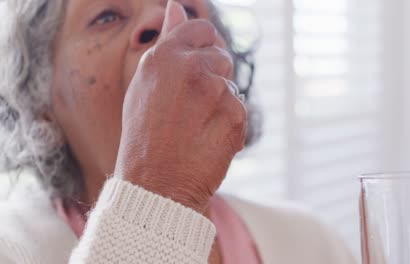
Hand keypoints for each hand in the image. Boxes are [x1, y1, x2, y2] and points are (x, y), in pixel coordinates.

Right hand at [114, 0, 246, 212]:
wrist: (156, 184)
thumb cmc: (144, 136)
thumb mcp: (144, 85)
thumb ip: (167, 42)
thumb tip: (177, 7)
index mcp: (165, 57)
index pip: (202, 29)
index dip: (203, 46)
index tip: (198, 63)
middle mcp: (193, 68)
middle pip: (221, 56)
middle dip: (212, 76)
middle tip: (191, 106)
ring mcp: (217, 92)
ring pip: (231, 86)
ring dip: (220, 101)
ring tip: (196, 126)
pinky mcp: (236, 116)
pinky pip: (239, 110)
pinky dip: (228, 123)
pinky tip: (208, 139)